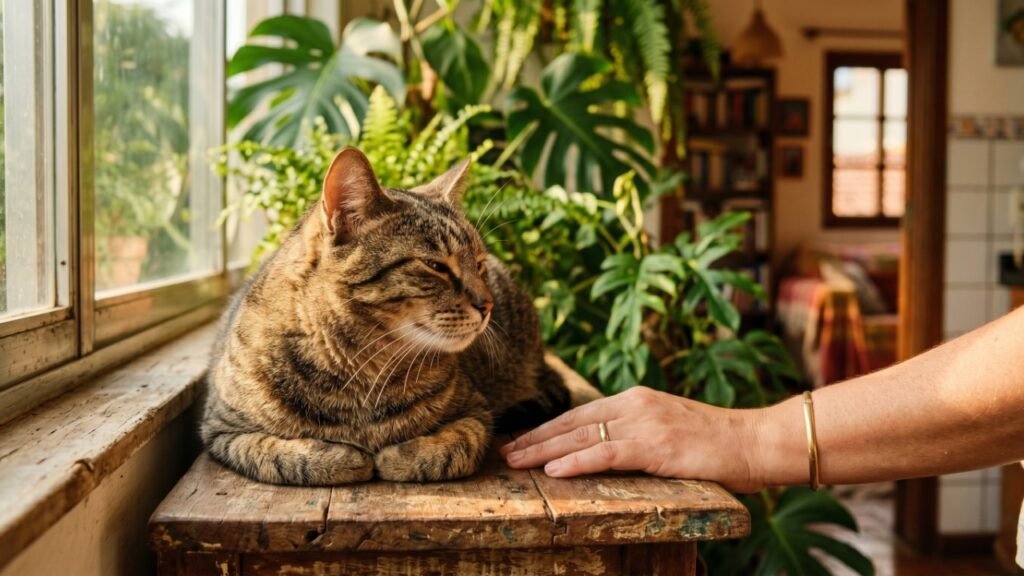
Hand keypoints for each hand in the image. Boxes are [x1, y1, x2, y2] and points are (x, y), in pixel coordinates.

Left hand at [500, 386, 765, 491]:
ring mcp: (644, 423)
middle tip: (504, 450)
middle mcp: (635, 405)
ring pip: (581, 436)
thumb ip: (637, 432)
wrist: (753, 441)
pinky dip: (576, 462)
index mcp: (636, 399)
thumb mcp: (668, 428)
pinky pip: (606, 454)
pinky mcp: (654, 446)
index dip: (547, 427)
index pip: (580, 412)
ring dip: (544, 451)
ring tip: (516, 462)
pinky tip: (553, 471)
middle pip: (572, 422)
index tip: (521, 438)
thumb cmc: (715, 442)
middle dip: (535, 438)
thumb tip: (606, 445)